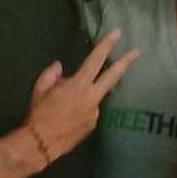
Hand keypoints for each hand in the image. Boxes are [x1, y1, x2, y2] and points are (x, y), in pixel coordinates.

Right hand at [24, 30, 139, 162]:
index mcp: (78, 85)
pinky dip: (80, 109)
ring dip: (84, 94)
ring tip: (62, 107)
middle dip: (125, 62)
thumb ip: (51, 74)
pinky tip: (66, 117)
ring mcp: (94, 113)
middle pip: (112, 76)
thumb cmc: (39, 114)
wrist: (41, 143)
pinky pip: (89, 111)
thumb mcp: (40, 89)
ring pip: (94, 96)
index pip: (95, 60)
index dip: (107, 45)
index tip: (117, 33)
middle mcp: (91, 98)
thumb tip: (60, 66)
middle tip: (137, 52)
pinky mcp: (93, 125)